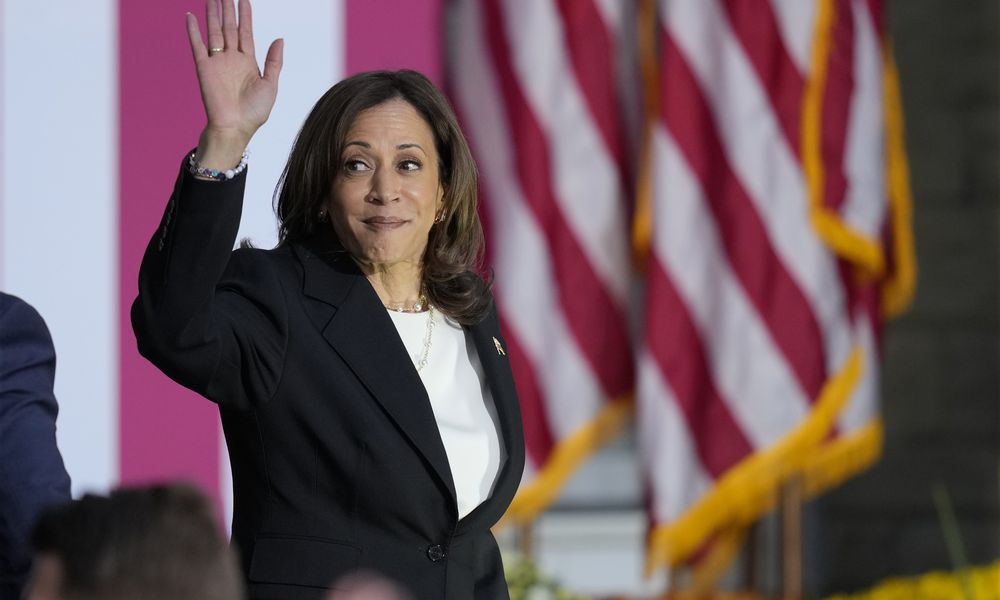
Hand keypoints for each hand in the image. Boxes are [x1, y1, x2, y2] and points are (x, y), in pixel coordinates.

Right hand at [186, 0, 282, 167]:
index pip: (246, 32)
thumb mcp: (271, 85)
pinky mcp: (204, 68)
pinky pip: (197, 45)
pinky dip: (193, 31)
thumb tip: (279, 39)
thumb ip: (274, 61)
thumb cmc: (254, 113)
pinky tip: (190, 16)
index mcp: (248, 62)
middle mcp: (231, 59)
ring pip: (214, 31)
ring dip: (213, 14)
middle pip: (229, 27)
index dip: (245, 15)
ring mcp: (217, 62)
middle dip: (228, 9)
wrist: (235, 128)